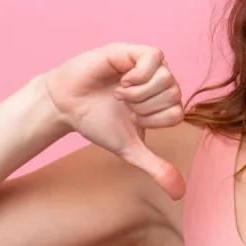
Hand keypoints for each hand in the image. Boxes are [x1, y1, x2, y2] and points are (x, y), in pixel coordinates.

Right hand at [42, 42, 186, 198]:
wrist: (65, 107)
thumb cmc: (97, 123)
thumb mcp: (130, 149)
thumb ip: (156, 167)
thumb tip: (180, 194)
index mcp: (161, 102)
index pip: (178, 113)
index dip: (154, 121)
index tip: (132, 119)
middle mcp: (157, 81)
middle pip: (174, 95)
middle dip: (145, 108)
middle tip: (123, 106)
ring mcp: (145, 65)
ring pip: (168, 78)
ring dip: (140, 94)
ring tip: (120, 94)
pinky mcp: (130, 51)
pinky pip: (155, 56)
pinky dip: (140, 75)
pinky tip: (123, 81)